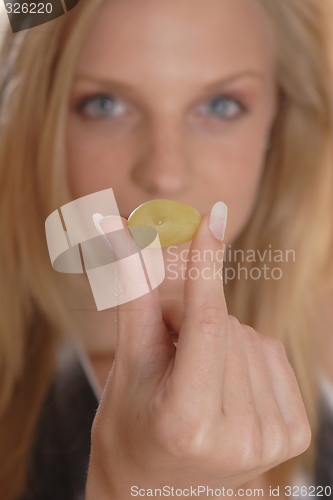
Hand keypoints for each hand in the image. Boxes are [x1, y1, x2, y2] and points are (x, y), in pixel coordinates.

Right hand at [86, 206, 310, 498]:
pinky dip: (244, 354)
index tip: (213, 218)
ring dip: (218, 337)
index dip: (206, 266)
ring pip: (249, 337)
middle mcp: (238, 436)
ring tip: (193, 373)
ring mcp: (273, 438)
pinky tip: (225, 382)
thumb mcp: (128, 363)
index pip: (206, 324)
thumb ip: (133, 295)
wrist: (164, 487)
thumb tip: (119, 231)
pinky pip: (270, 353)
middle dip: (191, 317)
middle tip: (168, 348)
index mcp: (186, 422)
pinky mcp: (294, 432)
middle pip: (223, 326)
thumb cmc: (132, 423)